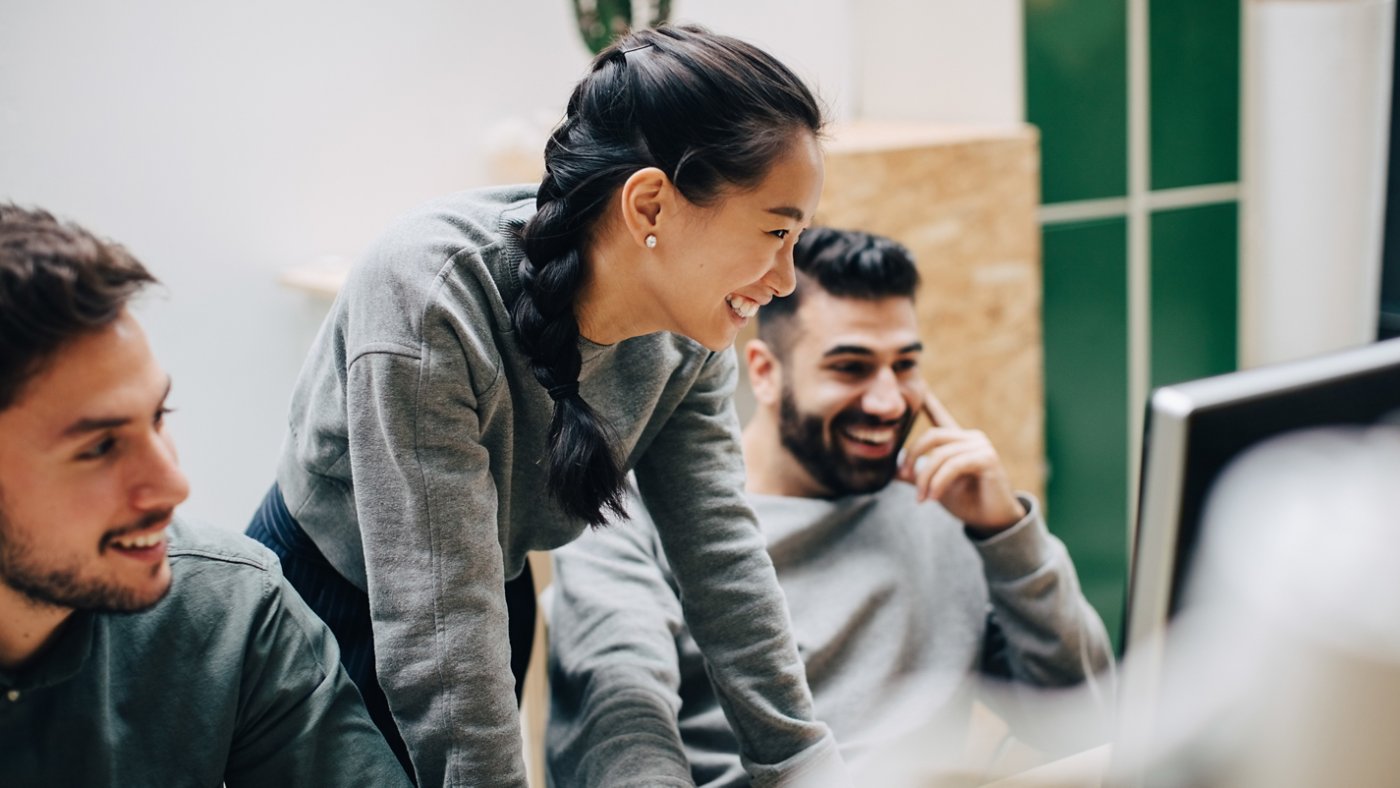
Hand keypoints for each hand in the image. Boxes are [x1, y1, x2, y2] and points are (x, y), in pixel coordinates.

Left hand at [895, 389, 1026, 531]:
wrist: (990, 521)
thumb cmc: (966, 501)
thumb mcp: (935, 485)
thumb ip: (917, 475)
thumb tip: (893, 470)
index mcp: (958, 441)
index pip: (940, 417)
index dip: (929, 403)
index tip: (919, 387)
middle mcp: (971, 438)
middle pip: (932, 436)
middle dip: (912, 456)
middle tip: (903, 476)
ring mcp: (981, 446)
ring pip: (940, 455)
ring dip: (926, 478)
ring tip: (922, 498)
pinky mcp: (987, 458)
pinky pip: (953, 465)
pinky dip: (939, 482)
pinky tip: (934, 496)